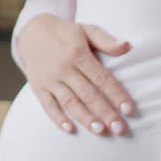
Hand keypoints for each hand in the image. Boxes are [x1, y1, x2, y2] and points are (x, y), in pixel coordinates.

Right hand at [16, 14, 133, 134]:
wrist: (32, 32)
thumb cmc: (65, 33)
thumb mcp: (85, 29)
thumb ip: (105, 39)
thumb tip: (127, 46)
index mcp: (78, 53)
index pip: (101, 77)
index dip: (116, 94)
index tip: (129, 109)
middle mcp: (63, 67)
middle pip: (88, 93)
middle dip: (105, 112)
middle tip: (119, 128)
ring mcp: (49, 78)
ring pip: (69, 102)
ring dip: (85, 118)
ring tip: (100, 131)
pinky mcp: (37, 86)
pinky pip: (47, 105)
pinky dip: (58, 118)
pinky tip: (70, 129)